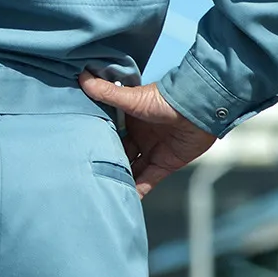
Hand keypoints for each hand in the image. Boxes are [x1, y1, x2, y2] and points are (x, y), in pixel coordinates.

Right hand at [78, 70, 217, 197]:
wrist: (200, 109)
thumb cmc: (165, 99)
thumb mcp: (131, 98)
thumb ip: (107, 92)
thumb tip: (82, 77)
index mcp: (127, 120)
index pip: (107, 134)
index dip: (94, 143)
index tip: (77, 152)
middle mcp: (138, 137)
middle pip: (118, 154)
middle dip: (106, 164)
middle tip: (87, 176)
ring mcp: (151, 151)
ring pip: (131, 169)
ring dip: (121, 179)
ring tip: (103, 191)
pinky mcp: (165, 164)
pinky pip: (148, 180)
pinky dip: (139, 190)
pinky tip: (127, 199)